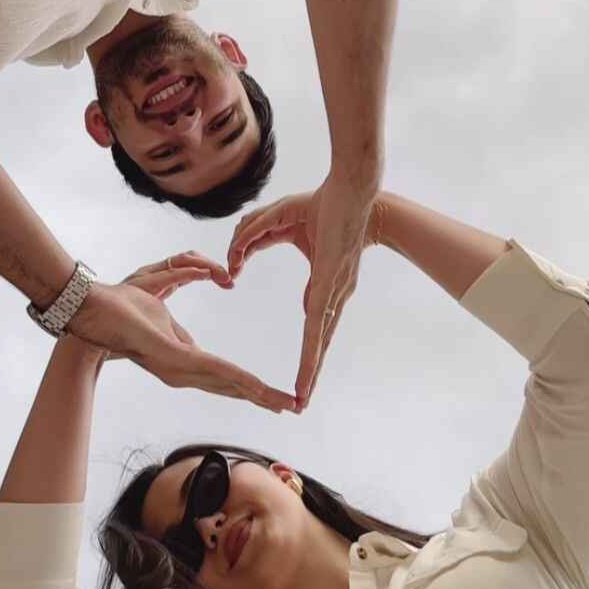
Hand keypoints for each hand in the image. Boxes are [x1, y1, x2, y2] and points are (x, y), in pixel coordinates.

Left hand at [68, 251, 296, 413]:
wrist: (89, 309)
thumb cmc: (120, 301)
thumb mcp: (163, 284)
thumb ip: (187, 278)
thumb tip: (211, 273)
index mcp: (181, 358)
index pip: (222, 375)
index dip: (248, 384)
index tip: (273, 394)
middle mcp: (180, 370)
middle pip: (229, 386)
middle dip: (261, 396)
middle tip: (290, 406)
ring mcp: (177, 369)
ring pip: (227, 384)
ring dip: (257, 394)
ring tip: (284, 403)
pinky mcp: (173, 361)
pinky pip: (214, 371)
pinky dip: (239, 381)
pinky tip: (257, 388)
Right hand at [227, 174, 373, 406]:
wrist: (352, 186)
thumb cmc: (324, 203)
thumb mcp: (280, 222)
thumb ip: (256, 237)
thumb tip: (237, 255)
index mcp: (326, 284)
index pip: (316, 325)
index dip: (310, 350)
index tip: (303, 375)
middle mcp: (334, 293)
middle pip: (320, 341)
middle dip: (310, 372)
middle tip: (301, 401)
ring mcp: (334, 291)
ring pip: (320, 340)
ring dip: (311, 371)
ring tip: (301, 398)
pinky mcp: (331, 285)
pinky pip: (318, 324)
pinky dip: (313, 350)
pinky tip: (309, 372)